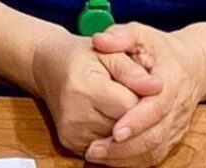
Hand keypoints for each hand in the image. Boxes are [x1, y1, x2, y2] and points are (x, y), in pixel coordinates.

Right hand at [28, 29, 163, 155]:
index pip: (130, 106)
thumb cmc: (80, 56)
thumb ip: (132, 71)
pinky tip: (119, 124)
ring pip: (120, 144)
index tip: (148, 88)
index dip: (144, 99)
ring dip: (129, 130)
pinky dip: (118, 142)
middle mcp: (74, 115)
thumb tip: (158, 87)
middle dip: (138, 116)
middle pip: (126, 128)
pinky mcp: (71, 144)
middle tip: (137, 97)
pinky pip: (108, 151)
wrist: (47, 65)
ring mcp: (71, 133)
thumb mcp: (107, 53)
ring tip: (126, 108)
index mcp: (83, 87)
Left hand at [85, 22, 205, 165]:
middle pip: (155, 136)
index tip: (115, 131)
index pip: (156, 108)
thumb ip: (120, 35)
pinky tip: (110, 161)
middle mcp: (177, 109)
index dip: (137, 121)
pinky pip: (155, 156)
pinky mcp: (173, 136)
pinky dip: (133, 162)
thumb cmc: (159, 48)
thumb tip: (99, 40)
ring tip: (97, 157)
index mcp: (171, 82)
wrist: (193, 64)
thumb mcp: (141, 33)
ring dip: (126, 159)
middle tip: (95, 150)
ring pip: (155, 151)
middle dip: (125, 148)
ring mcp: (177, 126)